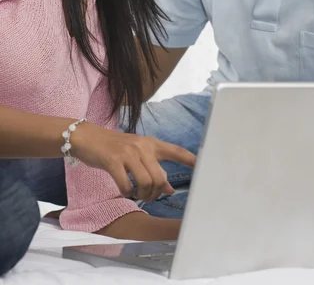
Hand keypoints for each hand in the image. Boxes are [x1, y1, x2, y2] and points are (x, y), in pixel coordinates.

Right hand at [71, 122, 194, 201]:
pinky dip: (127, 192)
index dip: (190, 160)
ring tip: (135, 193)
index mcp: (151, 144)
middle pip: (160, 178)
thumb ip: (153, 168)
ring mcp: (128, 153)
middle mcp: (142, 147)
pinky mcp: (113, 161)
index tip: (203, 167)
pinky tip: (124, 189)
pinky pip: (127, 185)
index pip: (176, 151)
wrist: (88, 138)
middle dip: (155, 194)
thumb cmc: (115, 148)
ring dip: (141, 195)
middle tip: (147, 196)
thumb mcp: (136, 155)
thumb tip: (170, 189)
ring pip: (146, 183)